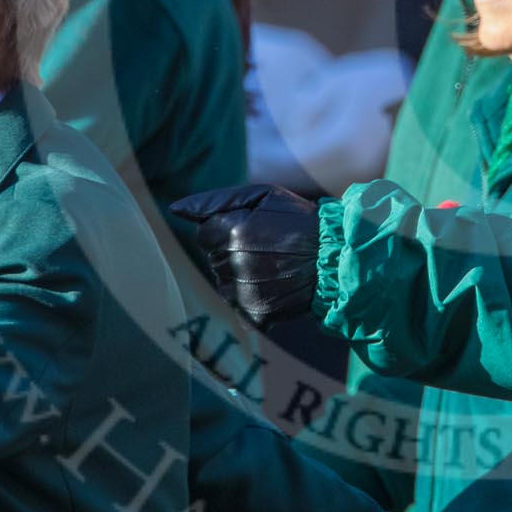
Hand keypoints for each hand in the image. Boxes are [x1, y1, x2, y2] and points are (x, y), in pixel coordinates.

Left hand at [169, 184, 321, 329]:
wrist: (335, 257)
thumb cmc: (298, 221)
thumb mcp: (263, 196)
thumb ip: (215, 200)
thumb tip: (175, 209)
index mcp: (233, 232)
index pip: (204, 234)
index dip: (226, 229)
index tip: (253, 229)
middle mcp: (234, 264)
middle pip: (213, 258)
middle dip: (232, 251)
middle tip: (266, 247)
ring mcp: (244, 292)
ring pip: (223, 284)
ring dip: (239, 276)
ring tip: (270, 266)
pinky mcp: (256, 315)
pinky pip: (238, 306)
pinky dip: (251, 298)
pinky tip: (272, 286)